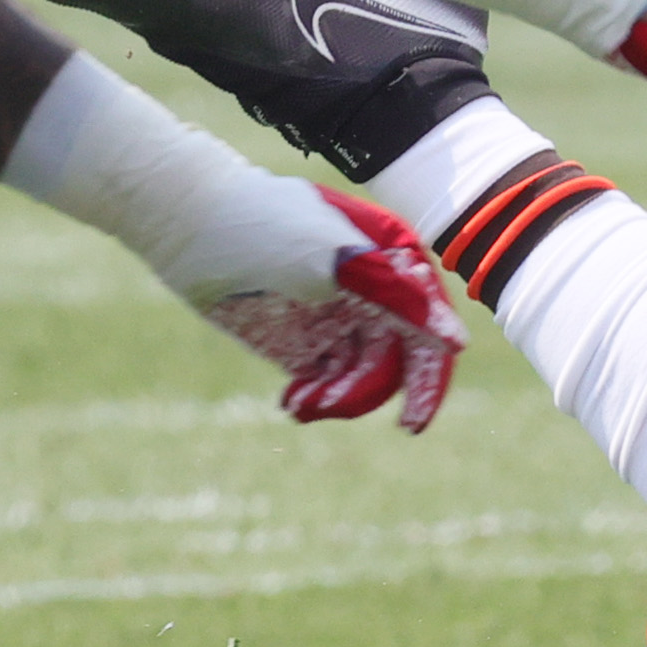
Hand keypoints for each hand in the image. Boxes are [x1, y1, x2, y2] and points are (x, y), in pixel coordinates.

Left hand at [194, 185, 466, 431]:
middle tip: (346, 413)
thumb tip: (455, 342)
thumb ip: (395, 295)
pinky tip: (292, 403)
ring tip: (299, 405)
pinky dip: (317, 400)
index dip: (430, 376)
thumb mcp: (332, 259)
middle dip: (371, 391)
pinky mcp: (306, 344)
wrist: (191, 227)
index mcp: (392, 262)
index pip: (428, 327)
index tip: (413, 420)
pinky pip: (329, 384)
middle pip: (399, 360)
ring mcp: (340, 319)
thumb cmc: (265, 227)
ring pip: (364, 378)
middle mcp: (374, 293)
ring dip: (338, 399)